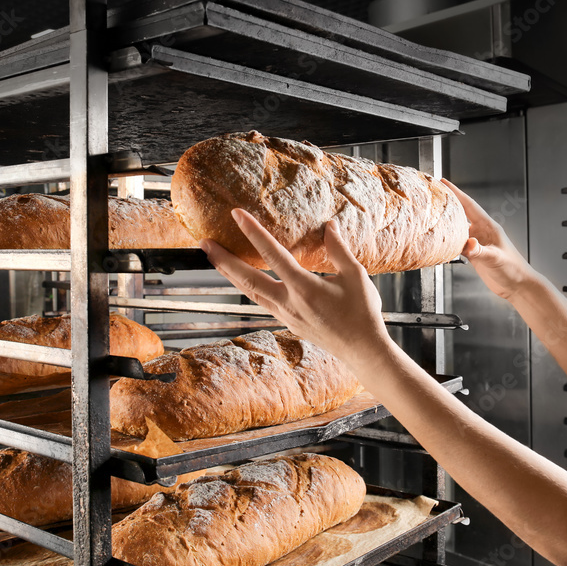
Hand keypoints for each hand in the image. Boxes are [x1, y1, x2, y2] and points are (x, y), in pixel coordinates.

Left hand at [199, 209, 389, 368]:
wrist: (361, 350)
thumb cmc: (362, 313)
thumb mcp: (356, 275)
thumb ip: (339, 249)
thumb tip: (329, 225)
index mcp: (304, 287)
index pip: (272, 254)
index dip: (253, 232)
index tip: (237, 215)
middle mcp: (288, 302)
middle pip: (247, 278)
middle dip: (224, 259)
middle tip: (204, 243)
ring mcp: (284, 314)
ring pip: (249, 291)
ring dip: (229, 273)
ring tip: (214, 258)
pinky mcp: (286, 321)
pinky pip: (260, 300)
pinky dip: (246, 286)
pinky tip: (241, 278)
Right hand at [442, 179, 535, 299]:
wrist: (517, 286)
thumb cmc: (513, 269)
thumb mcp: (496, 258)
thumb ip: (480, 251)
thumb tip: (468, 243)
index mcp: (488, 227)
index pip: (470, 206)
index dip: (456, 193)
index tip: (444, 183)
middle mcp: (481, 232)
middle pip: (461, 214)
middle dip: (448, 203)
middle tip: (433, 195)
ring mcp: (477, 243)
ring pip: (457, 229)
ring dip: (446, 223)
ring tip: (431, 217)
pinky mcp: (474, 254)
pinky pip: (457, 244)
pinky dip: (448, 241)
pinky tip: (439, 242)